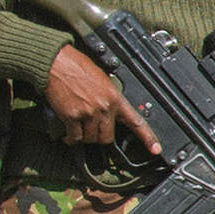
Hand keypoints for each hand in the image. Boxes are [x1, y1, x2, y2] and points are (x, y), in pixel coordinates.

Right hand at [42, 45, 159, 152]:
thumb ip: (110, 98)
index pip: (136, 122)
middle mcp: (104, 108)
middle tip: (93, 129)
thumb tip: (111, 112)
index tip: (155, 149)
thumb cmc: (78, 68)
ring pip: (91, 139)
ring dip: (85, 137)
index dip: (148, 138)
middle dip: (100, 137)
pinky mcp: (72, 117)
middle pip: (108, 138)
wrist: (58, 64)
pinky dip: (71, 138)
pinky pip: (75, 137)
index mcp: (116, 99)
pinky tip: (69, 134)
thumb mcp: (104, 81)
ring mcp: (88, 113)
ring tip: (79, 127)